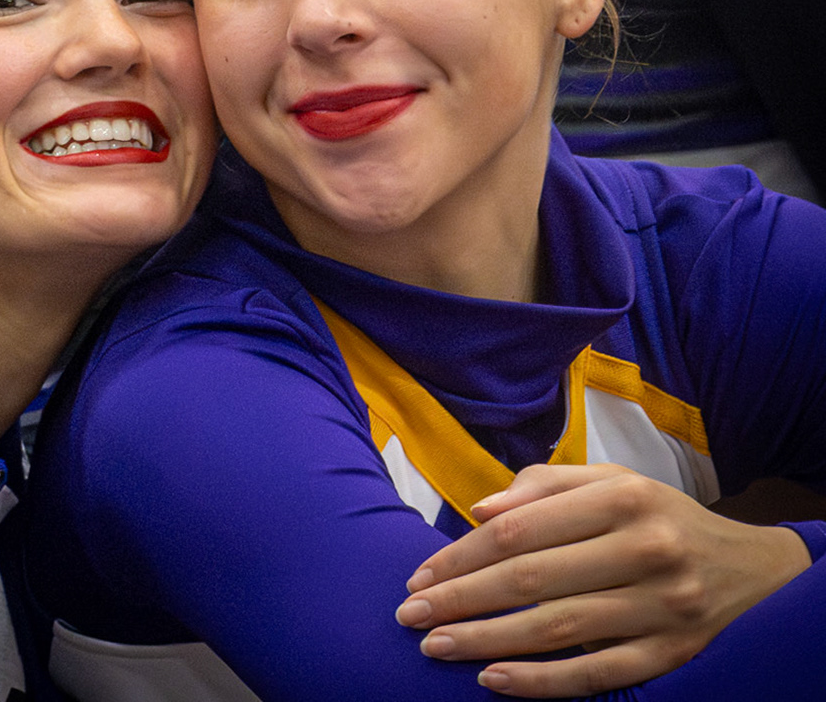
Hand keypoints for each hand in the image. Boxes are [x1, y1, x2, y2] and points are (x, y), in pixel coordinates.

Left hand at [394, 463, 811, 696]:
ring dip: (487, 641)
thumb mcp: (610, 480)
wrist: (750, 568)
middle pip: (531, 579)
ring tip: (437, 647)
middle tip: (411, 615)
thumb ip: (542, 486)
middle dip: (461, 599)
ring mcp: (660, 608)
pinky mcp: (672, 655)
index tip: (420, 574)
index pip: (520, 529)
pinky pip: (597, 675)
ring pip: (557, 629)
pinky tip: (494, 680)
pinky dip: (542, 682)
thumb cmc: (657, 516)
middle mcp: (643, 549)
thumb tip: (480, 510)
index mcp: (621, 498)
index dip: (462, 554)